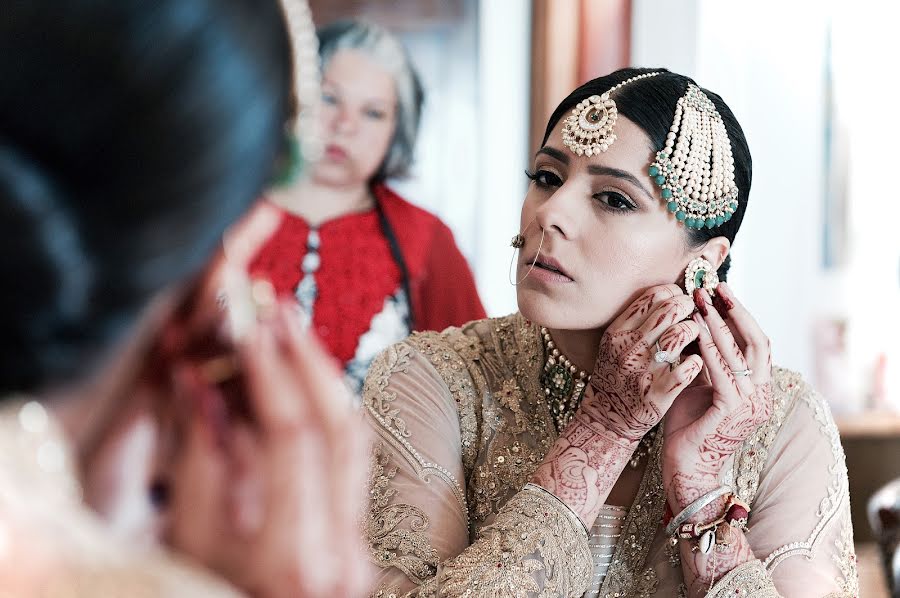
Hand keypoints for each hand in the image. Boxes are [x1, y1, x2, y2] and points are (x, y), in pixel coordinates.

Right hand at [157, 303, 369, 597]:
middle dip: (309, 358)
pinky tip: (302, 386)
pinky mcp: (358, 544)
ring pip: (356, 442)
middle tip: (279, 307)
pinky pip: (351, 464)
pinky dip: (327, 415)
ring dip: (325, 379)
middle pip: (341, 429)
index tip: (251, 325)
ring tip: (293, 333)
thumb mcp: (184, 551)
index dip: (272, 373)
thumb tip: (204, 384)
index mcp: (293, 560)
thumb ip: (200, 469)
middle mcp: (341, 555)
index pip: (295, 437)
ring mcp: (359, 552)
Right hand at [530, 284, 703, 526]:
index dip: (672, 292)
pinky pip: (688, 367)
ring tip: (696, 335)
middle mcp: (629, 348)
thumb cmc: (616, 375)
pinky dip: (697, 361)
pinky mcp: (659, 393)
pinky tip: (697, 362)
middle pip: (669, 310)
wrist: (607, 418)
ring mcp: (644, 370)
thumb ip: (636, 320)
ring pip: (681, 334)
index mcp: (617, 332)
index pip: (651, 297)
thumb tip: (668, 294)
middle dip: (688, 306)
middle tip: (694, 312)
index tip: (679, 298)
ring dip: (695, 331)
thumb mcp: (615, 343)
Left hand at [663, 282, 773, 518]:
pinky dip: (710, 348)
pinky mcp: (733, 412)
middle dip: (736, 311)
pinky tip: (696, 331)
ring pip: (740, 354)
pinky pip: (724, 373)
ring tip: (700, 301)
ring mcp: (751, 404)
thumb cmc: (688, 427)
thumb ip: (704, 359)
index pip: (756, 343)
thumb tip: (697, 323)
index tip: (722, 291)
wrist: (685, 467)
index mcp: (757, 389)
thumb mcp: (698, 385)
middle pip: (758, 342)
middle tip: (716, 287)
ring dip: (719, 324)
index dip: (741, 315)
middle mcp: (761, 395)